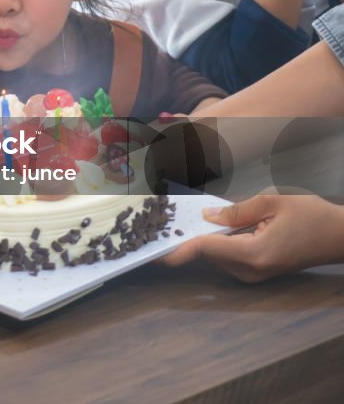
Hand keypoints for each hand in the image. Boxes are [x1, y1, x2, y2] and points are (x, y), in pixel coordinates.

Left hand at [159, 191, 343, 281]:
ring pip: (215, 256)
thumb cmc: (312, 217)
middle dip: (186, 237)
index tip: (154, 251)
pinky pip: (227, 257)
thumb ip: (236, 210)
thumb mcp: (272, 203)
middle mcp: (250, 271)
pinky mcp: (256, 272)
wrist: (341, 237)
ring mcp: (254, 275)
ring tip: (185, 217)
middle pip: (206, 253)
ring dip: (200, 239)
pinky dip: (215, 243)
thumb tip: (206, 216)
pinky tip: (211, 225)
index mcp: (254, 254)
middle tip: (164, 218)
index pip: (206, 249)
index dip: (177, 249)